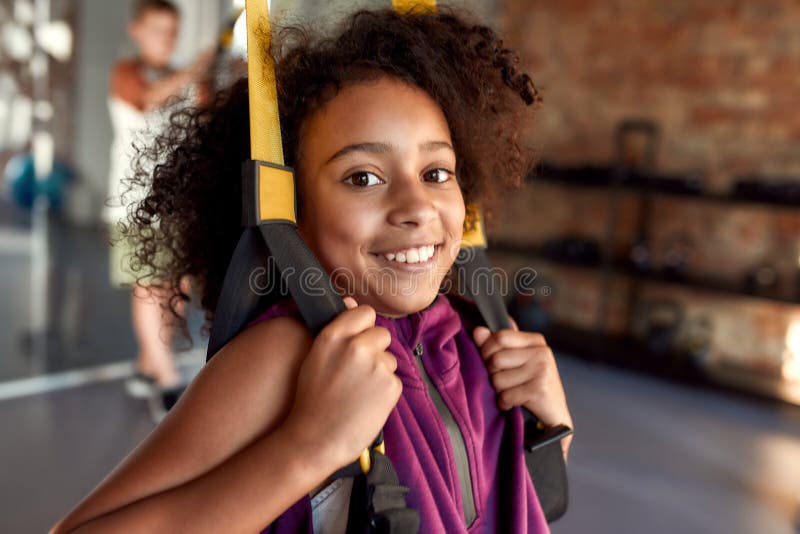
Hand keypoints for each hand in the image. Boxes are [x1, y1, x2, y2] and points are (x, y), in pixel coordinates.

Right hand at [284, 298, 401, 470]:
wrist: (315, 440)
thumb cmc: (311, 401)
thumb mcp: (315, 357)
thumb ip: (337, 329)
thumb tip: (352, 300)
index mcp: (334, 336)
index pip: (364, 312)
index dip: (363, 327)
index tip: (356, 342)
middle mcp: (357, 346)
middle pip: (381, 334)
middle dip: (374, 351)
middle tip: (356, 374)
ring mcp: (377, 366)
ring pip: (389, 359)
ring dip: (379, 372)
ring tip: (358, 393)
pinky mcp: (391, 386)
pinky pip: (394, 381)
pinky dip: (385, 392)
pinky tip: (366, 404)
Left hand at [473, 325, 572, 458]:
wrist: (554, 413)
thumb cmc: (532, 383)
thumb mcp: (517, 360)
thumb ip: (497, 344)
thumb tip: (478, 331)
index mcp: (536, 341)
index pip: (499, 337)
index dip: (486, 350)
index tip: (490, 361)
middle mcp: (541, 352)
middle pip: (495, 359)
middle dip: (492, 374)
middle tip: (504, 382)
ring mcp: (542, 370)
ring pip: (497, 379)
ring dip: (499, 391)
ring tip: (511, 392)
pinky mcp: (539, 390)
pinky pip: (505, 396)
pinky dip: (505, 403)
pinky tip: (514, 403)